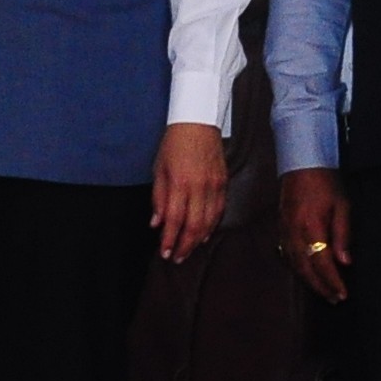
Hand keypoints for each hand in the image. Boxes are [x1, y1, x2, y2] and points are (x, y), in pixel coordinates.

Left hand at [152, 122, 226, 262]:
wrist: (198, 123)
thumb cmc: (174, 144)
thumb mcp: (158, 169)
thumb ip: (158, 197)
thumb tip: (156, 223)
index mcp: (179, 183)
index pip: (174, 219)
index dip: (169, 239)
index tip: (164, 252)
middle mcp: (199, 187)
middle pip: (193, 226)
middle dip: (184, 245)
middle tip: (176, 258)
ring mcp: (214, 186)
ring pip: (208, 221)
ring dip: (198, 240)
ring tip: (188, 251)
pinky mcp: (223, 183)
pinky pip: (219, 211)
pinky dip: (211, 226)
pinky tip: (204, 235)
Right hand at [280, 167, 351, 302]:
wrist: (301, 164)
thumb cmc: (325, 183)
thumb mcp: (342, 206)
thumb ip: (343, 235)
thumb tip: (345, 262)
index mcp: (311, 227)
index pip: (321, 262)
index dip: (332, 281)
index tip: (342, 294)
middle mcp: (294, 233)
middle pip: (306, 269)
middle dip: (321, 287)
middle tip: (335, 299)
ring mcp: (285, 232)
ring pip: (295, 265)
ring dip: (310, 281)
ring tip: (324, 292)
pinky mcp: (281, 229)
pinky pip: (288, 256)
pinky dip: (299, 269)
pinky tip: (307, 275)